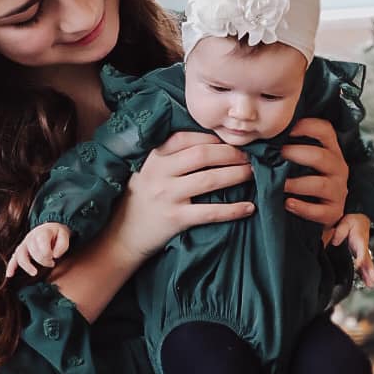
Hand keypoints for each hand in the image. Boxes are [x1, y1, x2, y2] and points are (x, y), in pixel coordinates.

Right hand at [5, 222, 69, 279]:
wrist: (50, 227)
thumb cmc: (57, 234)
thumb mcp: (65, 235)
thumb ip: (62, 245)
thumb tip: (55, 255)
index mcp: (41, 233)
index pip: (42, 246)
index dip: (48, 255)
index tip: (54, 258)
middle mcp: (30, 237)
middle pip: (32, 252)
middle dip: (43, 261)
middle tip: (51, 264)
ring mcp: (24, 244)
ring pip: (21, 255)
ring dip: (27, 265)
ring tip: (34, 273)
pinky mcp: (21, 250)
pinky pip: (13, 258)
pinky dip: (11, 266)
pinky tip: (9, 275)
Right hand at [111, 131, 254, 261]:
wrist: (120, 236)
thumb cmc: (139, 200)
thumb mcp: (145, 171)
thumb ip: (168, 157)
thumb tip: (207, 144)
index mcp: (153, 158)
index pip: (186, 138)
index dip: (212, 137)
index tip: (229, 140)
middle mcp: (159, 173)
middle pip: (202, 155)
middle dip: (231, 153)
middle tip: (249, 156)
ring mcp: (167, 196)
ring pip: (210, 179)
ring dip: (236, 175)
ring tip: (253, 173)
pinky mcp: (174, 219)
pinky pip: (210, 212)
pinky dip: (233, 209)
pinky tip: (249, 207)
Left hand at [280, 117, 349, 226]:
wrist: (322, 213)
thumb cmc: (307, 182)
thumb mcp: (305, 163)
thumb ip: (292, 150)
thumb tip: (263, 142)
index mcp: (332, 151)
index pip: (325, 130)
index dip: (306, 126)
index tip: (285, 129)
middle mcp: (338, 168)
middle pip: (321, 156)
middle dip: (295, 154)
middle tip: (275, 156)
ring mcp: (338, 191)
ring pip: (320, 184)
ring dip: (296, 184)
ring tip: (278, 185)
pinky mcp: (334, 212)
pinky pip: (319, 211)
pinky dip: (302, 208)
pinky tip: (288, 204)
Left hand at [328, 213, 373, 286]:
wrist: (360, 218)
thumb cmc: (353, 221)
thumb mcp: (346, 222)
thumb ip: (340, 232)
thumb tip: (335, 242)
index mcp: (360, 241)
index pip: (362, 252)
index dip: (360, 260)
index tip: (358, 267)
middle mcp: (363, 248)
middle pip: (367, 262)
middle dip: (370, 271)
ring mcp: (363, 252)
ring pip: (367, 265)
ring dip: (369, 275)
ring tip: (372, 285)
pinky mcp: (360, 254)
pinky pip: (363, 265)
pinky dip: (365, 273)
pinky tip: (366, 282)